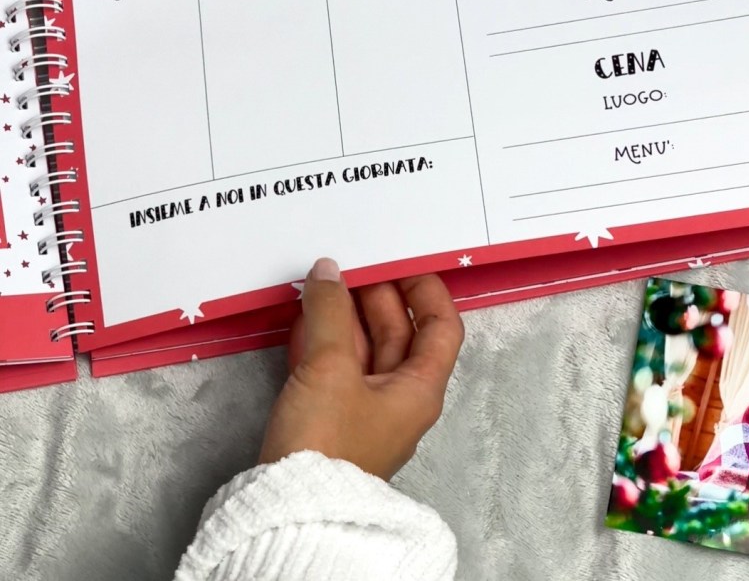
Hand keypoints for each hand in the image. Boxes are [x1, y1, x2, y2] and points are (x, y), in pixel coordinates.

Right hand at [258, 258, 463, 480]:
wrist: (288, 508)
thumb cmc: (325, 441)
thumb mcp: (330, 367)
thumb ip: (330, 311)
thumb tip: (329, 270)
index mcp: (418, 388)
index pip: (440, 327)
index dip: (424, 289)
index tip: (398, 259)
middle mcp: (398, 397)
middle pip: (396, 331)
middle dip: (372, 294)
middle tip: (346, 263)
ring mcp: (364, 407)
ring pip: (361, 346)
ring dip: (342, 313)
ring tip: (319, 281)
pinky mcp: (332, 416)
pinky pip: (334, 365)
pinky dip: (322, 338)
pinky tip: (301, 317)